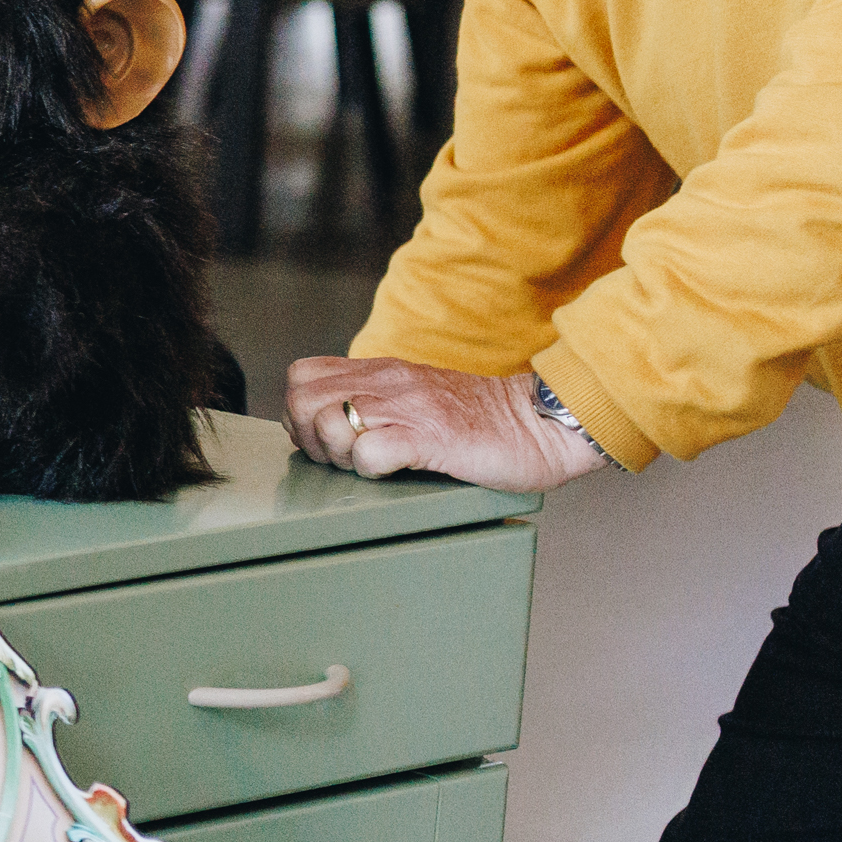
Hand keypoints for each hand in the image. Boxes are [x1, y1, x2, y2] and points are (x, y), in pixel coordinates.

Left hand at [283, 355, 610, 491]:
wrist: (542, 425)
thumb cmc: (478, 423)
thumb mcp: (413, 398)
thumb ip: (372, 400)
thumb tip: (322, 424)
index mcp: (379, 371)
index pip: (300, 377)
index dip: (301, 413)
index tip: (328, 438)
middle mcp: (387, 382)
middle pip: (300, 401)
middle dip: (310, 438)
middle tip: (343, 458)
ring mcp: (408, 408)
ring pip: (326, 423)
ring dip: (336, 454)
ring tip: (368, 464)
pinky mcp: (431, 437)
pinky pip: (368, 453)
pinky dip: (369, 469)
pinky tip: (394, 470)